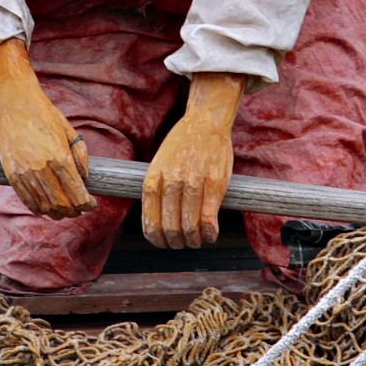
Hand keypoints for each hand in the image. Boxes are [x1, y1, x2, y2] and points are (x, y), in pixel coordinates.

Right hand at [0, 38, 94, 218]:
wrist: (16, 103)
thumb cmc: (45, 115)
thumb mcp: (69, 130)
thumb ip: (80, 154)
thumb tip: (84, 177)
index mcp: (60, 157)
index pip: (77, 193)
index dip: (87, 203)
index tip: (91, 203)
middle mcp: (43, 168)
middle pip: (62, 204)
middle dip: (74, 211)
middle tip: (79, 209)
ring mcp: (25, 172)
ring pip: (44, 205)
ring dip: (57, 213)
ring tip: (64, 210)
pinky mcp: (12, 173)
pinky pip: (26, 199)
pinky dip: (38, 208)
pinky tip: (45, 208)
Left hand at [143, 73, 242, 248]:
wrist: (205, 121)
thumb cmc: (181, 145)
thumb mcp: (158, 164)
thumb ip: (157, 189)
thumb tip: (155, 223)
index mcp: (154, 178)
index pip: (150, 220)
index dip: (156, 238)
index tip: (162, 243)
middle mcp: (171, 181)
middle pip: (169, 227)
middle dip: (175, 242)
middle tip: (181, 243)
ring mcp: (193, 182)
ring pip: (189, 226)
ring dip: (193, 240)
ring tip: (197, 240)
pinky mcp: (215, 183)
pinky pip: (209, 218)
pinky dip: (209, 233)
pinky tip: (211, 234)